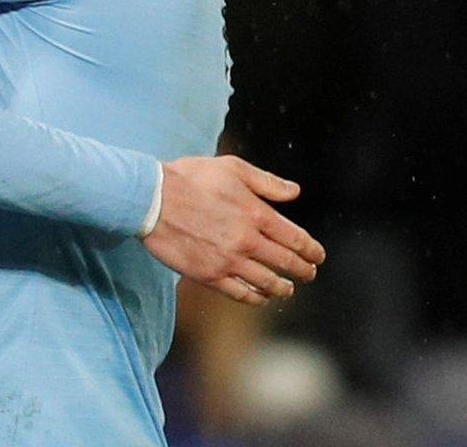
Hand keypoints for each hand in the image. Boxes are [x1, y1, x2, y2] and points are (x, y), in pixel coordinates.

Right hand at [142, 155, 323, 304]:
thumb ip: (266, 181)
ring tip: (287, 289)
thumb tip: (294, 192)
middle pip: (287, 262)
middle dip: (303, 270)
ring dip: (283, 287)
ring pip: (268, 282)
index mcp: (256, 213)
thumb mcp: (230, 168)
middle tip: (309, 274)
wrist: (149, 198)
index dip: (312, 250)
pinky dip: (256, 298)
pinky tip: (260, 297)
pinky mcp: (209, 274)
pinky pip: (241, 294)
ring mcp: (228, 260)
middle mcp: (247, 240)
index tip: (317, 256)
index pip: (296, 238)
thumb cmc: (188, 178)